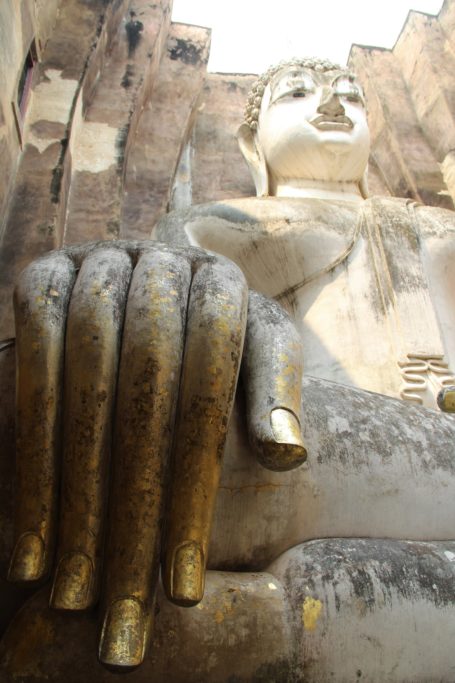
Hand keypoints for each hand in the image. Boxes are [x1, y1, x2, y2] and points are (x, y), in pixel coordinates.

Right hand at [8, 240, 305, 669]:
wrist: (151, 283)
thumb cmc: (217, 338)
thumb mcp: (259, 356)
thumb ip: (274, 395)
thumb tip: (288, 455)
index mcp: (223, 283)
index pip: (209, 387)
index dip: (194, 484)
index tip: (182, 586)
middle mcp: (159, 265)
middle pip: (147, 386)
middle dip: (133, 501)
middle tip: (123, 608)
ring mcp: (97, 263)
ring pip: (85, 379)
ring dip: (76, 489)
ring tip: (73, 589)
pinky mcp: (44, 274)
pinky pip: (31, 364)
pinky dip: (32, 449)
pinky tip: (34, 532)